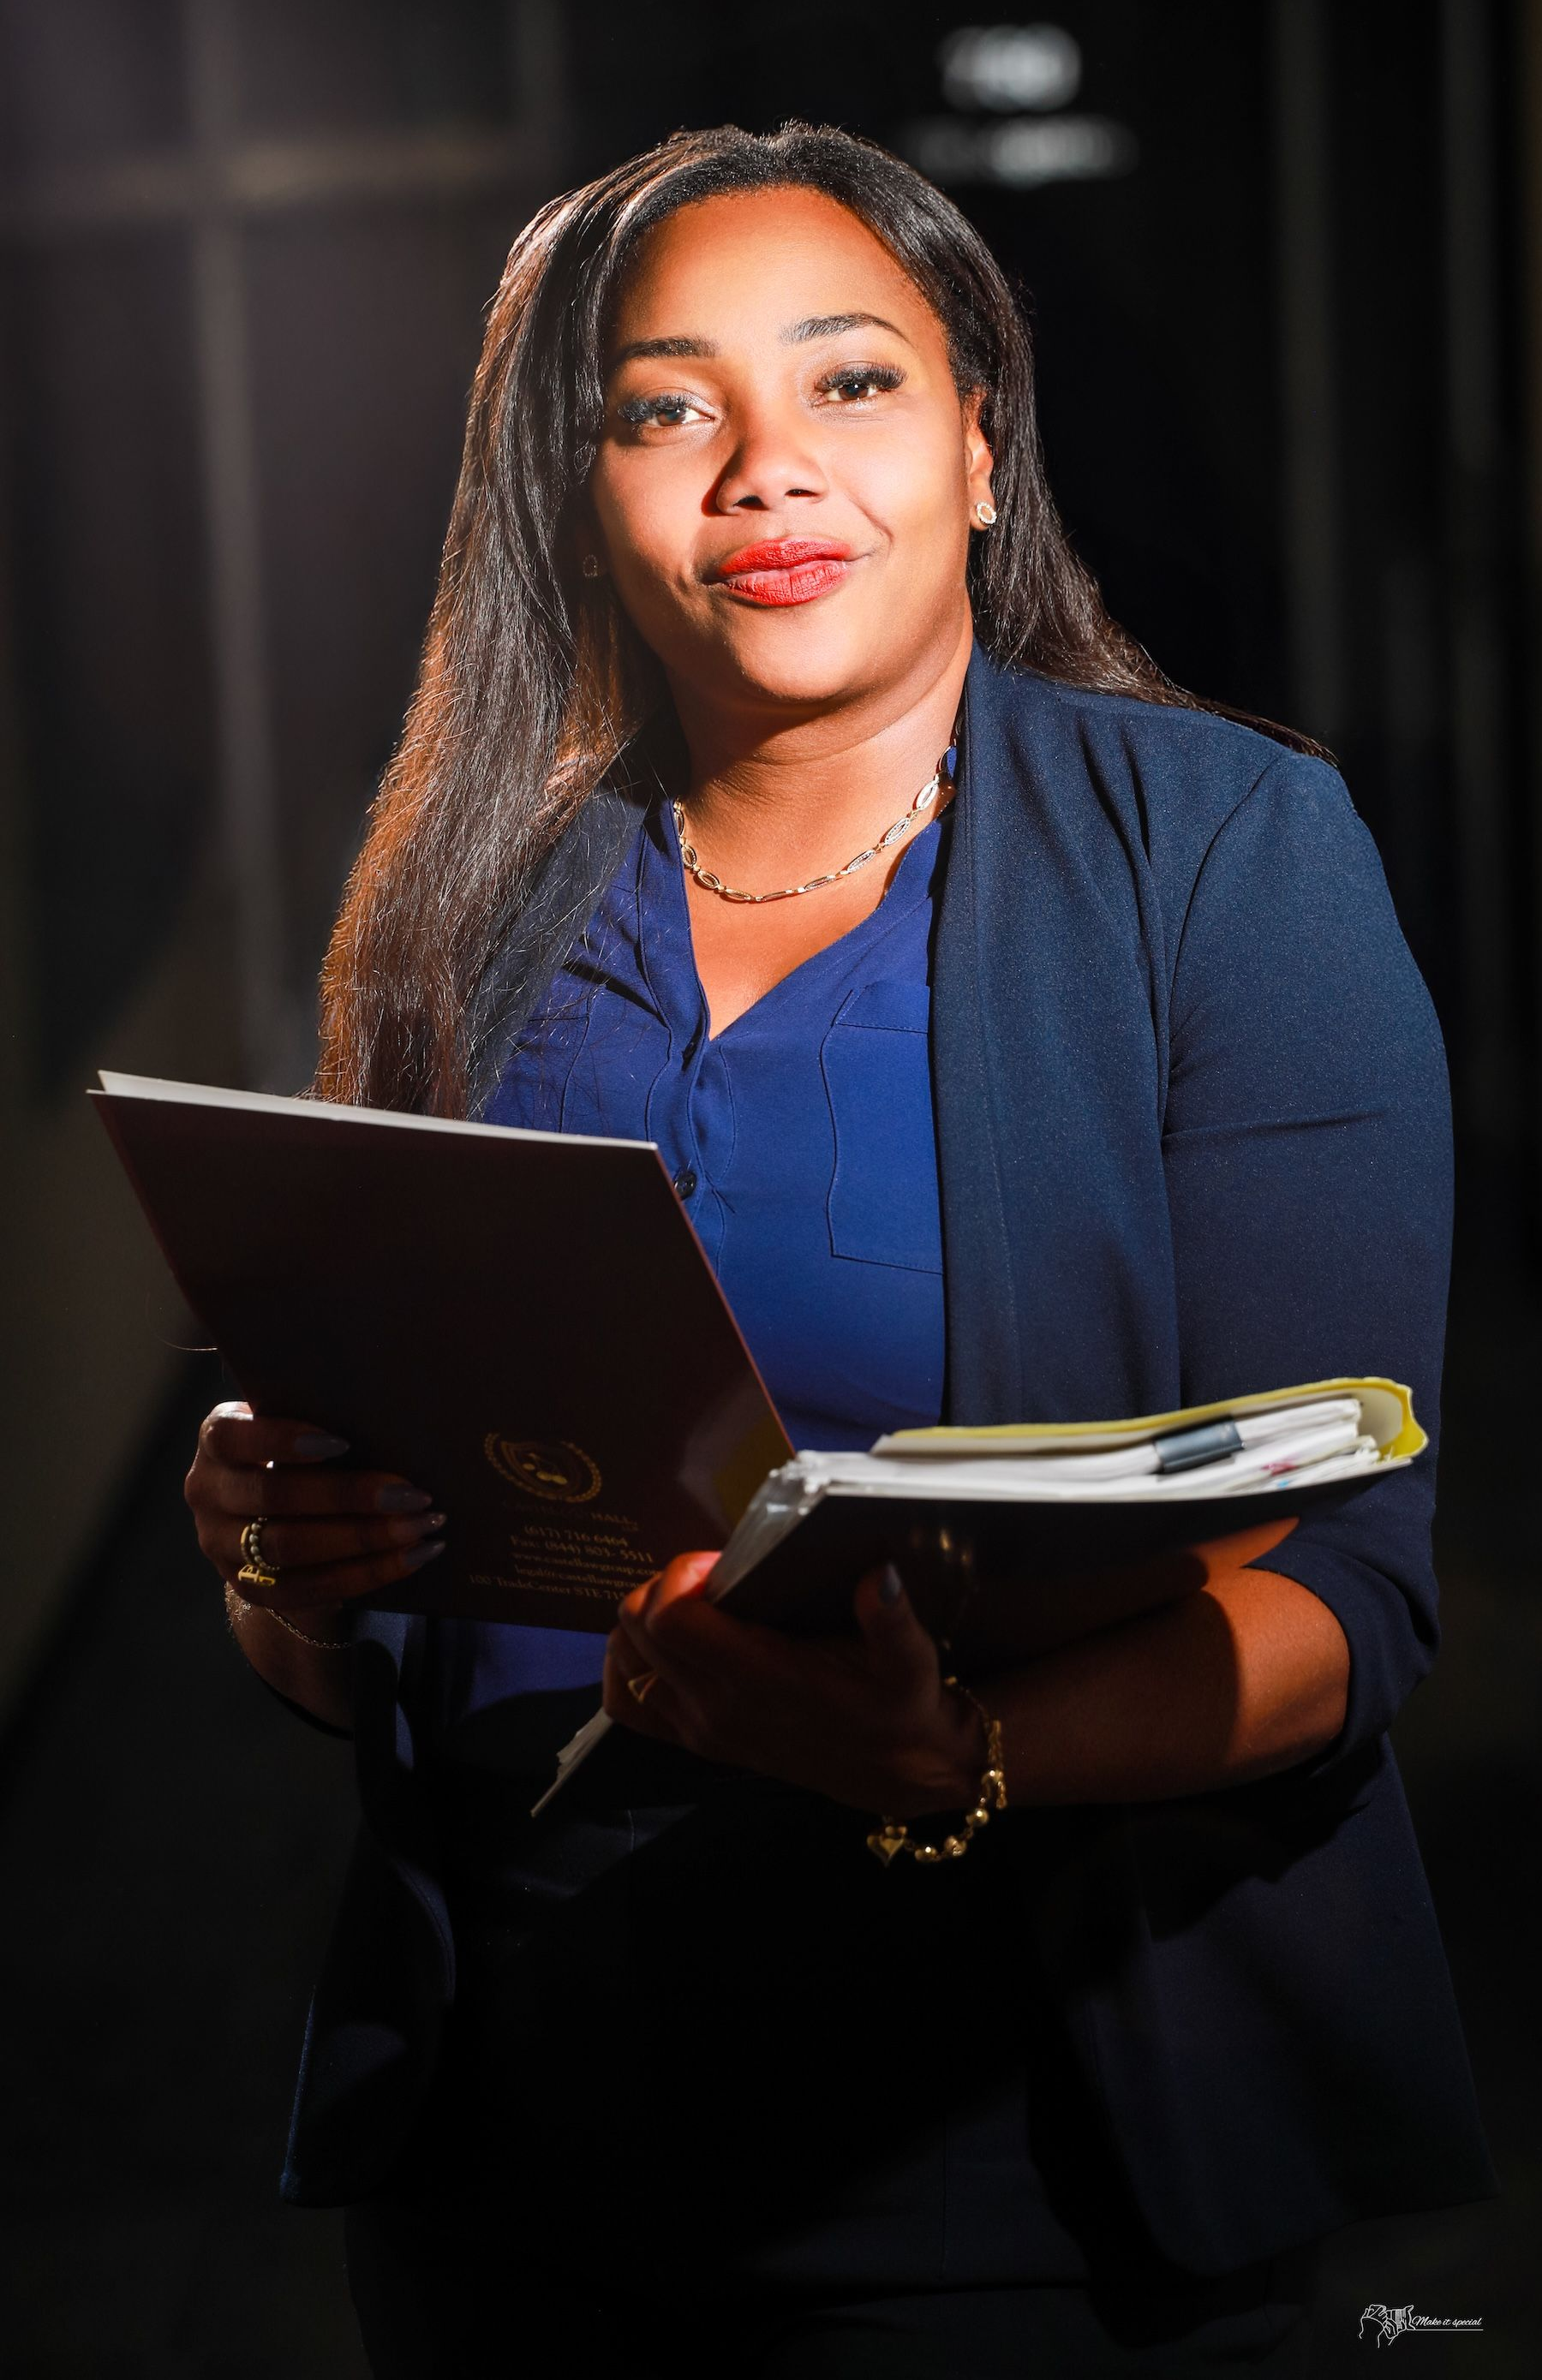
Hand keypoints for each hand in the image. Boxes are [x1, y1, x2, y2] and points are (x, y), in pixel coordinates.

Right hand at [184, 1400, 444, 1619]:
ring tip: (421, 1527)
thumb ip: (319, 1414)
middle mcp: (208, 1493)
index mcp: (216, 1439)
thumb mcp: (293, 1424)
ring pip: (291, 1548)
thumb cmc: (298, 1450)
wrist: (267, 1515)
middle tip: (412, 1494)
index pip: (233, 1438)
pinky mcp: (252, 1588)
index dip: (282, 1440)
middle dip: (348, 1497)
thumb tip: (389, 1408)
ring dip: (365, 1539)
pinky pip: (310, 1588)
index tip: (342, 1442)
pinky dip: (368, 1573)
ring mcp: (222, 1546)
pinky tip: (413, 1557)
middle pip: (274, 1497)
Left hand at [601, 1554, 984, 1815]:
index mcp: (759, 1679)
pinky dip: (631, 1667)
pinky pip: (627, 1703)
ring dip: (644, 1621)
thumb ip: (893, 1619)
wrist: (898, 1769)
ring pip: (624, 1660)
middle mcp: (716, 1706)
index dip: (681, 1574)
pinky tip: (666, 1647)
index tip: (719, 1562)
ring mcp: (699, 1728)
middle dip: (663, 1586)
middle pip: (636, 1627)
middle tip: (710, 1577)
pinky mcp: (696, 1741)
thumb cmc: (899, 1706)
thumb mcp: (910, 1660)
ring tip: (691, 1604)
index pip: (670, 1616)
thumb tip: (881, 1575)